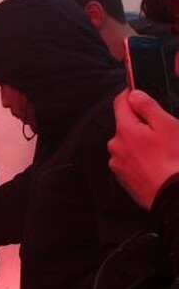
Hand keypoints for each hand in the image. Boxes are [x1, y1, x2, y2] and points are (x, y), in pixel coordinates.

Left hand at [108, 89, 178, 209]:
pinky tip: (157, 164)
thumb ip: (148, 107)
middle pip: (125, 126)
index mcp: (124, 130)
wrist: (174, 196)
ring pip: (128, 144)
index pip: (120, 103)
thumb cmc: (175, 161)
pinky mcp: (124, 178)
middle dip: (141, 124)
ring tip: (163, 151)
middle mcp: (115, 146)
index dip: (130, 94)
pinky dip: (141, 159)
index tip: (138, 92)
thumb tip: (133, 95)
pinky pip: (131, 161)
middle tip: (163, 131)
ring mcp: (118, 164)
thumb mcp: (167, 126)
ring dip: (141, 143)